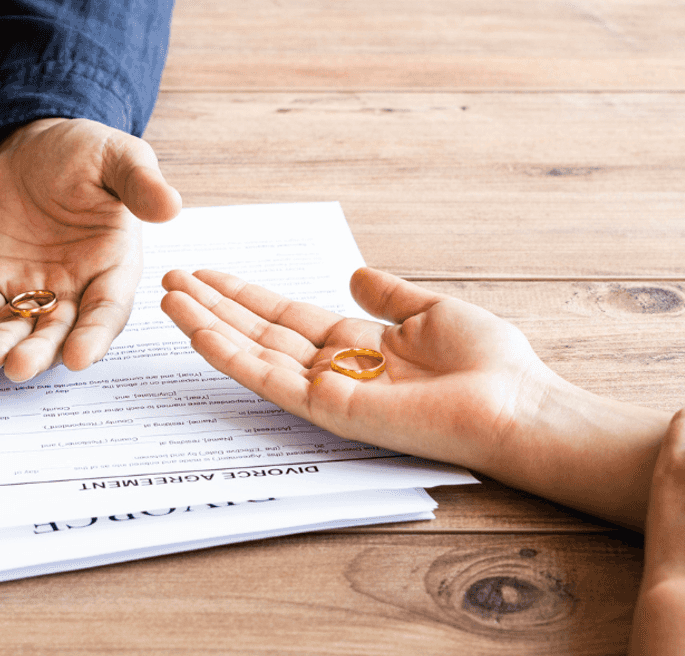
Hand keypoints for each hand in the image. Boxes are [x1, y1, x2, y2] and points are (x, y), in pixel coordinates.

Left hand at [0, 118, 180, 381]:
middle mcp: (74, 287)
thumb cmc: (84, 153)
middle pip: (60, 332)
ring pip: (20, 329)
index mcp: (112, 267)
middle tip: (22, 366)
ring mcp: (31, 287)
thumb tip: (171, 205)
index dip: (94, 337)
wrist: (33, 144)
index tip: (80, 357)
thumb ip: (141, 183)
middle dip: (41, 352)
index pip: (107, 312)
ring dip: (4, 347)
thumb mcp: (119, 158)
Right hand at [159, 267, 554, 471]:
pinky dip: (230, 355)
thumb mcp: (432, 312)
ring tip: (169, 297)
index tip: (210, 274)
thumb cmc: (490, 365)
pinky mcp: (328, 409)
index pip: (287, 317)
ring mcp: (327, 391)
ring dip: (208, 326)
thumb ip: (389, 295)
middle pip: (259, 333)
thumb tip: (356, 275)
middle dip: (214, 306)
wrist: (515, 406)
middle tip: (171, 278)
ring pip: (253, 354)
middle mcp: (335, 369)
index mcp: (358, 346)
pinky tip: (198, 330)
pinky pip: (268, 379)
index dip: (246, 295)